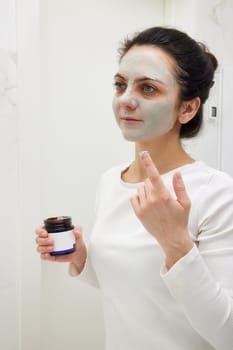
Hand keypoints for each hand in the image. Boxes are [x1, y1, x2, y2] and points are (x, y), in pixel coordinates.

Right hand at [35, 225, 86, 272]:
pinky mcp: (50, 256)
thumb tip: (76, 230)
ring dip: (44, 248)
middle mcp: (47, 239)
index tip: (45, 233)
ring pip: (39, 248)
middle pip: (38, 239)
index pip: (40, 230)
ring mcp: (47, 248)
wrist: (78, 254)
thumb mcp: (78, 236)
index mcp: (52, 232)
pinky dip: (44, 256)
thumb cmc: (76, 243)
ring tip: (52, 248)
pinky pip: (43, 256)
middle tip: (52, 241)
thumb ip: (78, 231)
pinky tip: (49, 255)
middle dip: (43, 240)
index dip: (40, 231)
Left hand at [130, 151, 193, 268]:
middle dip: (154, 184)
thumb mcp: (185, 203)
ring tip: (156, 201)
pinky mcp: (139, 213)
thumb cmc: (180, 220)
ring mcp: (144, 207)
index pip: (155, 176)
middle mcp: (152, 201)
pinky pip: (134, 198)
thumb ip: (180, 186)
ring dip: (147, 191)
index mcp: (164, 196)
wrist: (172, 238)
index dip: (149, 163)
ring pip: (140, 189)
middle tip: (161, 194)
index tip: (144, 153)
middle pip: (148, 182)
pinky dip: (139, 198)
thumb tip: (177, 173)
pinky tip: (148, 204)